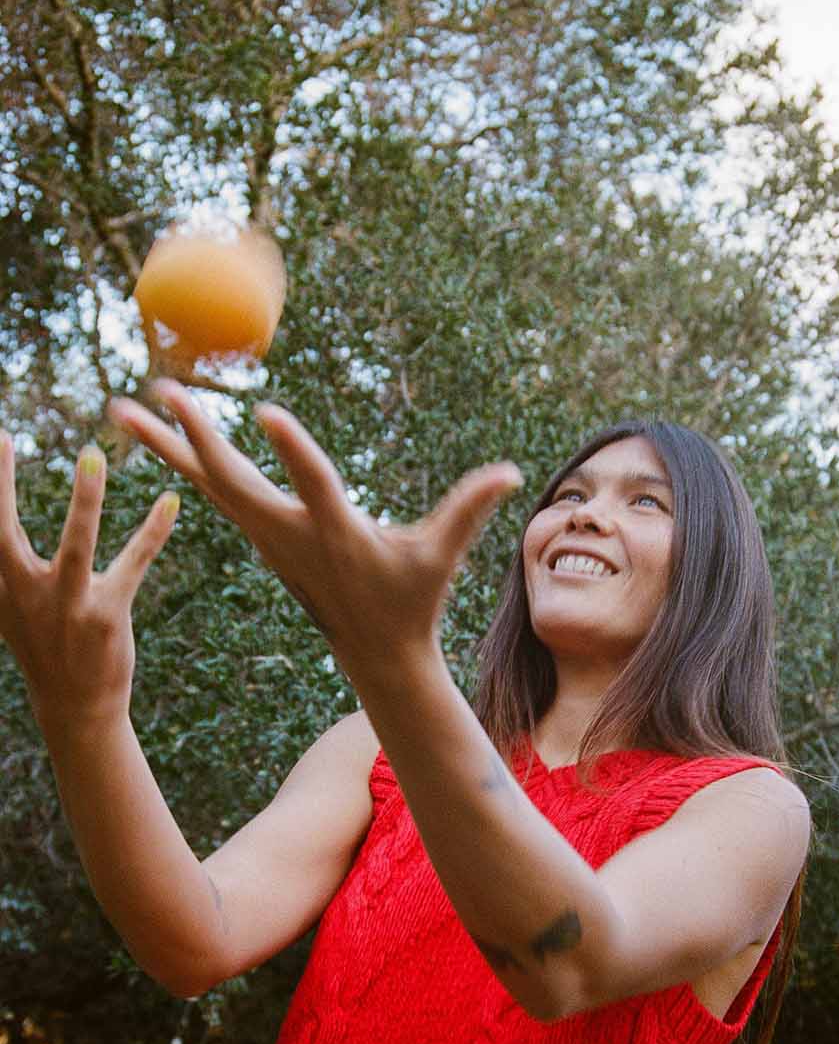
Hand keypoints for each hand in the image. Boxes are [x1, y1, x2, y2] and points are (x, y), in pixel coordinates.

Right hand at [0, 431, 179, 729]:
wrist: (75, 707)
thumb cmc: (44, 648)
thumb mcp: (9, 611)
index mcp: (1, 587)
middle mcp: (27, 593)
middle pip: (4, 532)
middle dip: (2, 486)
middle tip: (3, 438)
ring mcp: (68, 605)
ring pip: (75, 544)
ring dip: (83, 499)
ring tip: (92, 455)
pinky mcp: (107, 615)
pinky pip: (134, 563)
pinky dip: (153, 530)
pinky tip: (171, 501)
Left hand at [107, 380, 521, 687]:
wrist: (373, 652)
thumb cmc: (412, 600)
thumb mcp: (441, 557)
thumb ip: (469, 510)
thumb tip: (513, 472)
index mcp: (335, 533)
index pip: (312, 485)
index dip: (291, 449)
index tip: (262, 412)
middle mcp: (288, 533)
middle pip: (232, 482)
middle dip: (196, 438)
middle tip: (158, 391)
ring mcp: (266, 536)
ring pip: (206, 484)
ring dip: (162, 446)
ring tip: (120, 408)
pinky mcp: (259, 535)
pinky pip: (211, 491)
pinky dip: (180, 461)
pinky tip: (152, 437)